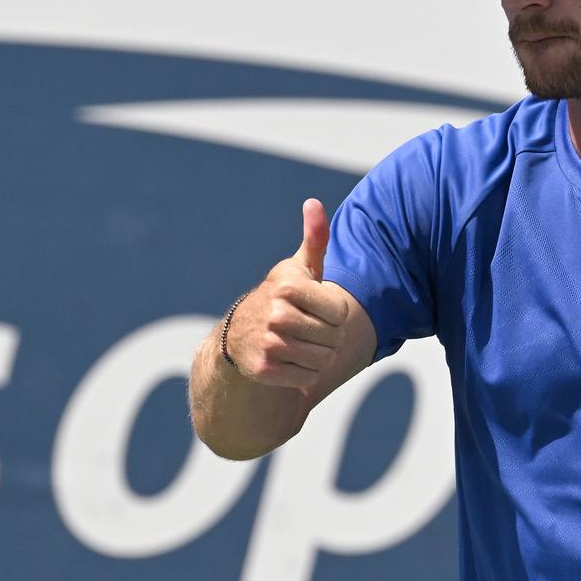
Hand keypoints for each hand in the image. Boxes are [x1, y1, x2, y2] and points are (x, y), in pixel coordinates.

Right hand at [225, 198, 351, 387]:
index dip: (334, 314)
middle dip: (328, 338)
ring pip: (323, 360)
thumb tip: (314, 203)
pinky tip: (289, 361)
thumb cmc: (281, 298)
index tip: (316, 309)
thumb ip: (314, 239)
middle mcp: (275, 314)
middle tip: (308, 330)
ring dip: (318, 356)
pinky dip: (304, 374)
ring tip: (300, 345)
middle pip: (334, 338)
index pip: (340, 312)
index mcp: (288, 286)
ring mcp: (268, 343)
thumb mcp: (298, 269)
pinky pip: (308, 378)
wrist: (239, 335)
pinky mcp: (264, 370)